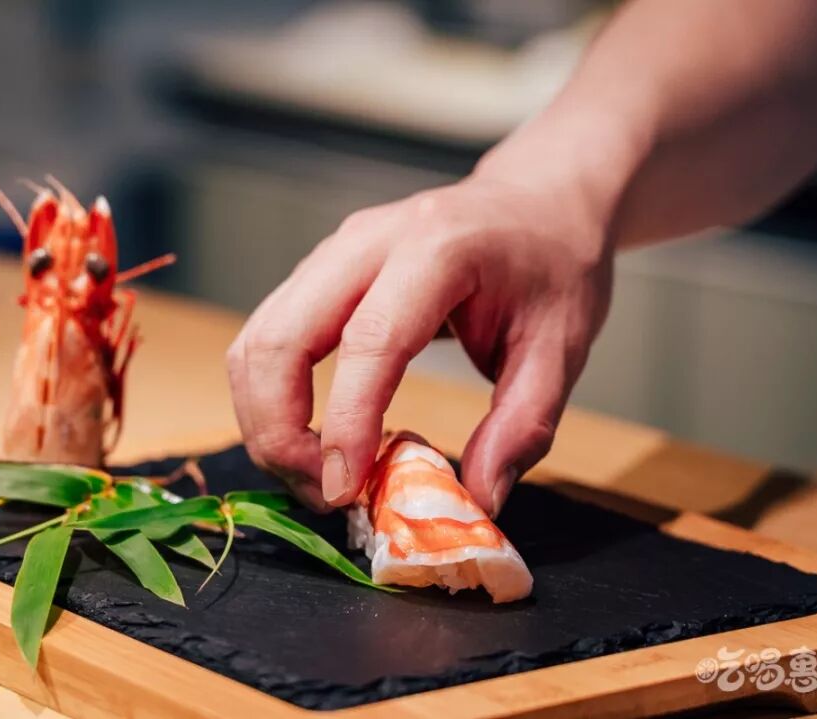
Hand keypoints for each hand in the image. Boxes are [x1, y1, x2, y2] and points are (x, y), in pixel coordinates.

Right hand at [226, 169, 614, 515]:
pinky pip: (266, 339)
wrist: (534, 201)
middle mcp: (367, 242)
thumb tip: (477, 499)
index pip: (371, 339)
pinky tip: (314, 439)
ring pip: (255, 341)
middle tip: (325, 495)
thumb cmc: (552, 267)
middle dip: (280, 431)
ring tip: (317, 477)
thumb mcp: (562, 347)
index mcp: (437, 249)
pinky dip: (271, 400)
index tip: (346, 491)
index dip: (347, 422)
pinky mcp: (316, 274)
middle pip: (281, 337)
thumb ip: (523, 425)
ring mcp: (332, 253)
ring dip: (267, 422)